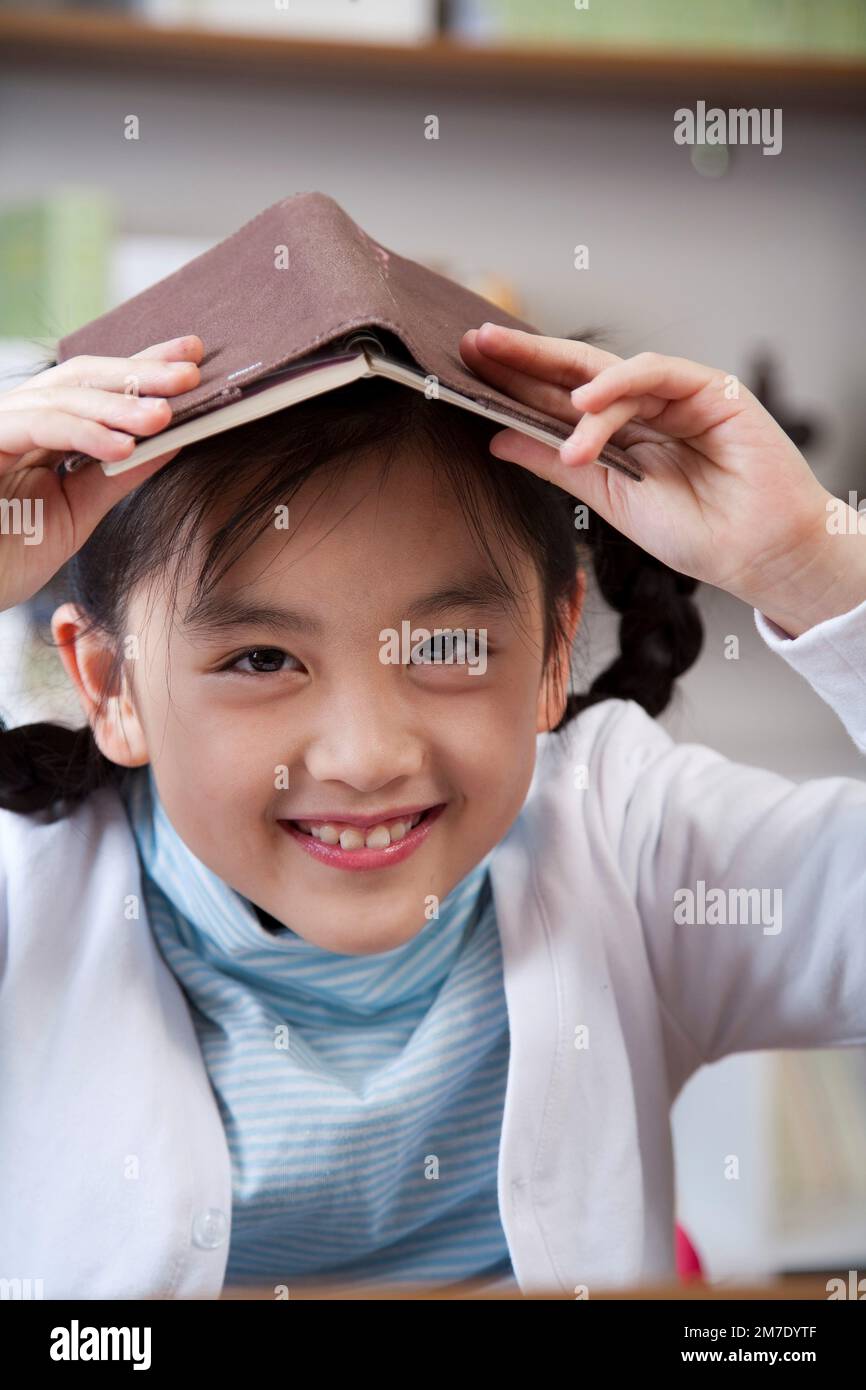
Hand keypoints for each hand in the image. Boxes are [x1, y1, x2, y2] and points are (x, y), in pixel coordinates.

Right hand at [0, 335, 202, 612]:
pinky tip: (123, 445)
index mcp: (38, 429)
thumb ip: (115, 476)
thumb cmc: (6, 557)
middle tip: (191, 373)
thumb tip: (172, 440)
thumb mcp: (75, 513)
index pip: (95, 387)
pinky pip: (36, 426)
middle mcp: (15, 417)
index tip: (193, 359)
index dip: (141, 368)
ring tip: (165, 415)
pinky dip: (82, 432)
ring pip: (61, 396)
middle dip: (138, 372)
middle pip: (80, 377)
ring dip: (118, 405)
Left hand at [460, 323, 865, 635]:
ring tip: (526, 404)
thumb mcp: (608, 498)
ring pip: (609, 373)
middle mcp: (644, 409)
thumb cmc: (697, 533)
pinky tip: (584, 407)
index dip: (515, 383)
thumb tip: (497, 439)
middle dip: (525, 358)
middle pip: (575, 374)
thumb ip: (557, 464)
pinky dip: (618, 387)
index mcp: (620, 435)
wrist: (756, 555)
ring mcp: (676, 395)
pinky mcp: (710, 389)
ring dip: (564, 387)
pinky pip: (656, 374)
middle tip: (476, 343)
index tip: (467, 370)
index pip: (558, 400)